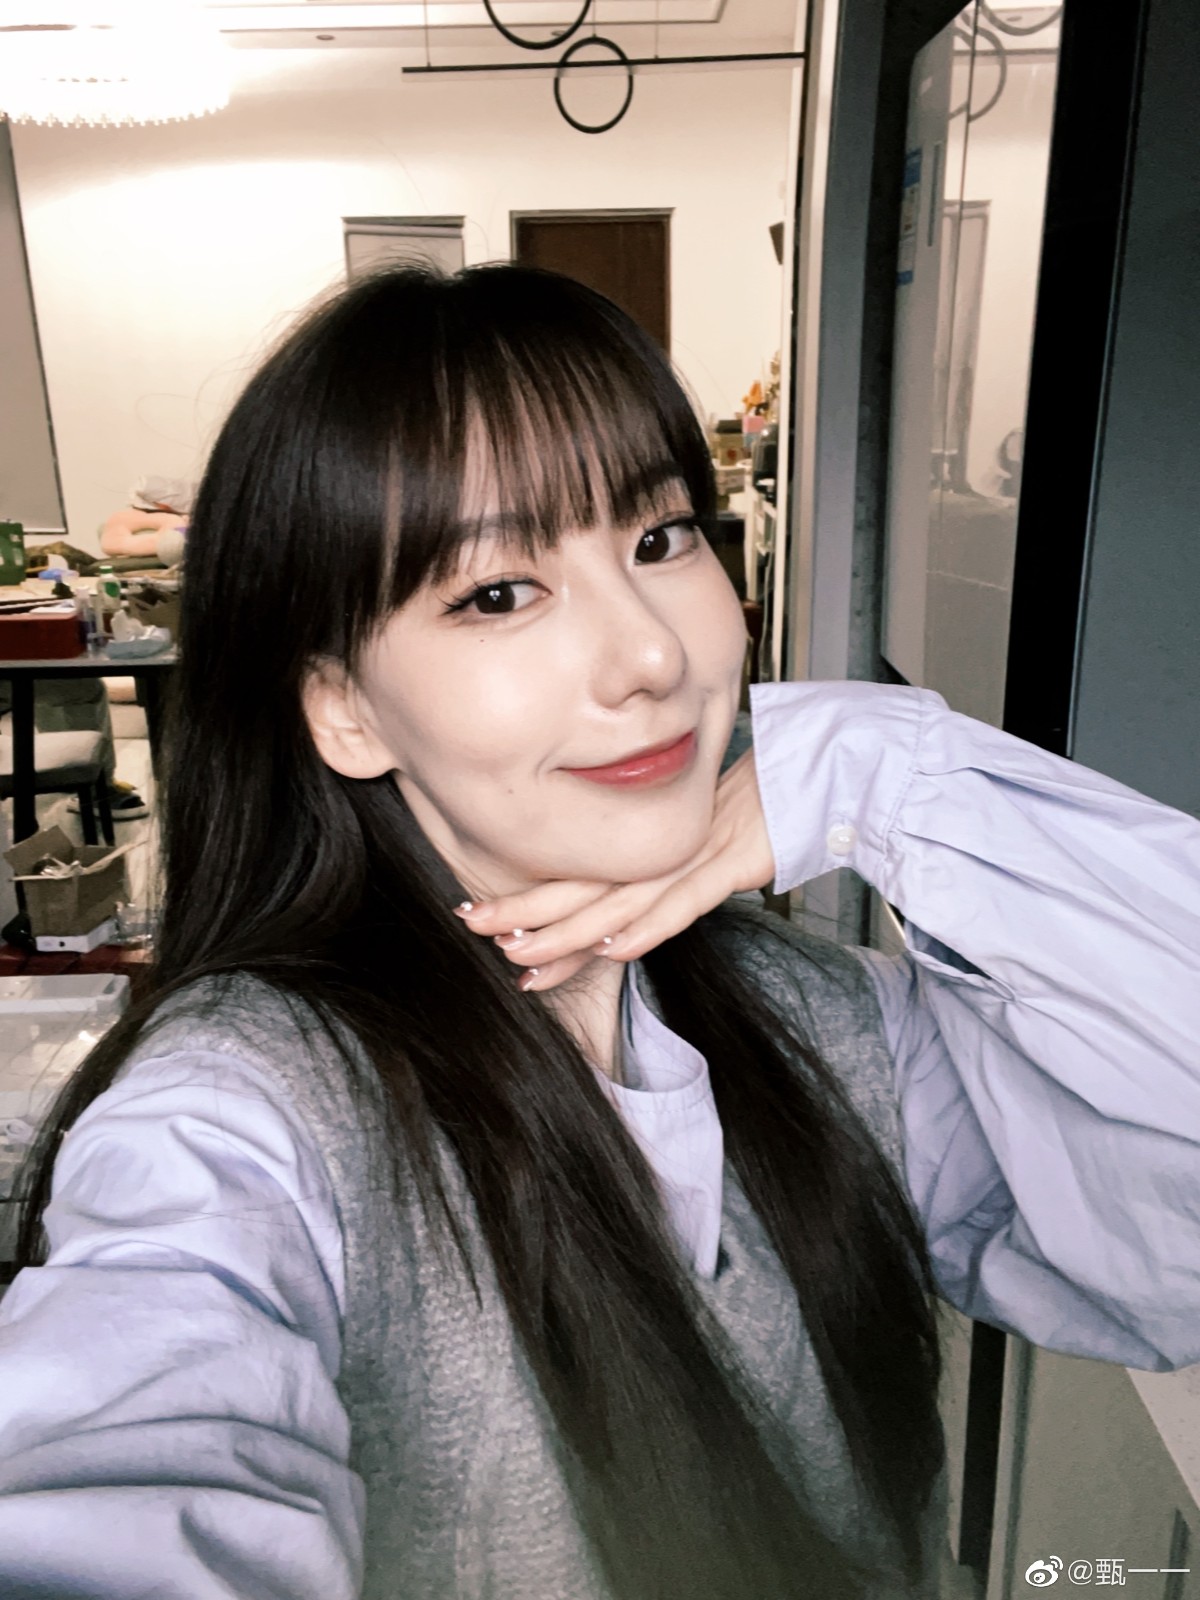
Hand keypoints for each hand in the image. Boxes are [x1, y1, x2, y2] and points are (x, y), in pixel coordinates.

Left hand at [454, 750, 775, 989]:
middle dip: (523, 913)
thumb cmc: (753, 810)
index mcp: (644, 849)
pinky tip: (612, 949)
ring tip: (520, 955)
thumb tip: (613, 920)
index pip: (574, 880)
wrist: (809, 773)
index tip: (477, 916)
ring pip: (617, 903)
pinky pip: (681, 903)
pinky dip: (646, 928)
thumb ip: (656, 878)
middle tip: (472, 925)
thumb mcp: (694, 846)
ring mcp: (690, 860)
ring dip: (567, 933)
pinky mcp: (728, 865)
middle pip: (581, 890)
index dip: (526, 900)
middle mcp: (657, 855)